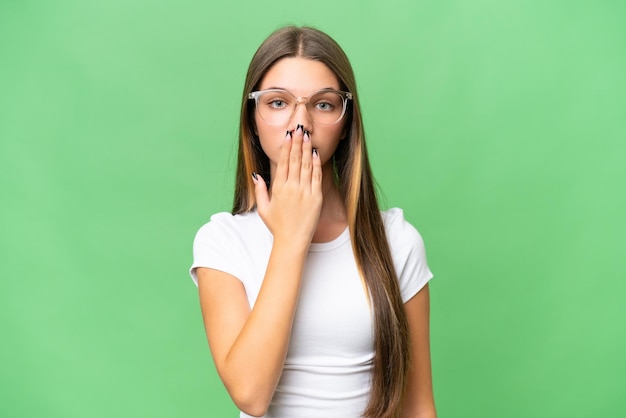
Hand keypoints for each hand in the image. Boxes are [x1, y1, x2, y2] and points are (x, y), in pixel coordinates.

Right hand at [253, 125, 322, 247]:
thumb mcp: (263, 208)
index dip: (286, 147)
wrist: (293, 241)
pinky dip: (316, 164)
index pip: (282, 162)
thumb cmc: (277, 226)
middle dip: (297, 142)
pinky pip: (316, 177)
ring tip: (307, 136)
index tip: (288, 135)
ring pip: (306, 165)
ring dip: (307, 149)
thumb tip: (256, 174)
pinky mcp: (316, 197)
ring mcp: (304, 192)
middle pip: (294, 160)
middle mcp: (291, 187)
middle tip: (299, 128)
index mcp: (278, 188)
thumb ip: (260, 190)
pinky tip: (316, 153)